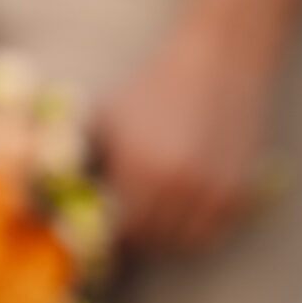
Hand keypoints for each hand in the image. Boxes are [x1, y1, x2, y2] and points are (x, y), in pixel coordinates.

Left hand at [91, 23, 273, 255]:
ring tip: (162, 216)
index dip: (115, 233)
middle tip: (136, 224)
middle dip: (142, 236)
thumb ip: (85, 156)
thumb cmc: (153, 86)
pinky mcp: (239, 189)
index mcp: (139, 168)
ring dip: (173, 236)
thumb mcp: (108, 116)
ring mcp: (211, 190)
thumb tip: (63, 194)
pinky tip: (189, 207)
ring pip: (188, 241)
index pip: (123, 229)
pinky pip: (217, 229)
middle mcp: (176, 185)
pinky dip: (202, 227)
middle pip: (155, 239)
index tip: (112, 225)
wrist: (216, 61)